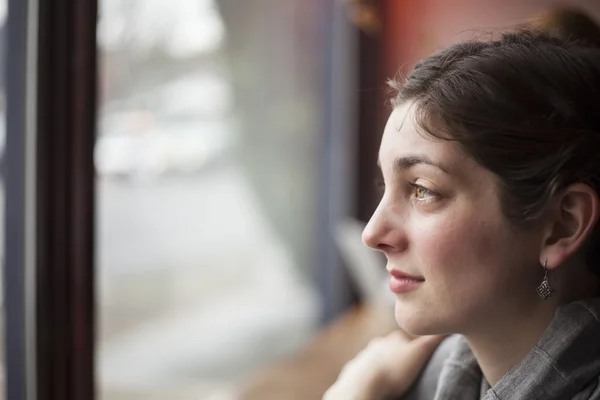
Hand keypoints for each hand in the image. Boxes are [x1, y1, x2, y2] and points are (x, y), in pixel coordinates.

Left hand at [322, 331, 446, 399]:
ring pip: (377, 358)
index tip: (421, 356)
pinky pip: (364, 370)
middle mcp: (377, 343)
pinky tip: (376, 382)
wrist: (365, 383)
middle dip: (398, 355)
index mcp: (393, 338)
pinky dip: (370, 374)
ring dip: (384, 365)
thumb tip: (447, 327)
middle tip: (407, 369)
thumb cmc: (395, 369)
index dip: (415, 347)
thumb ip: (433, 339)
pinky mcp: (354, 370)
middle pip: (391, 347)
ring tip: (392, 378)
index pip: (408, 338)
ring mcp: (364, 356)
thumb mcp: (419, 352)